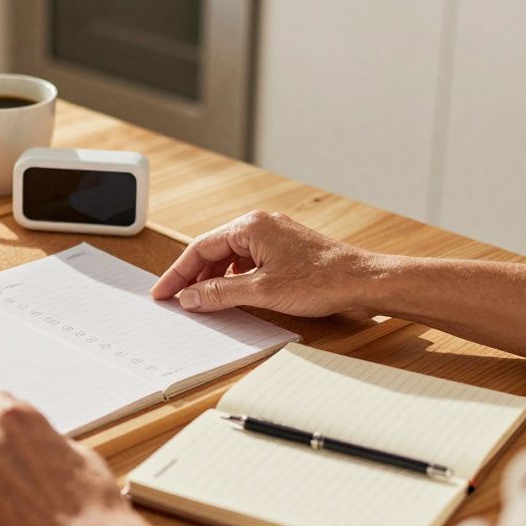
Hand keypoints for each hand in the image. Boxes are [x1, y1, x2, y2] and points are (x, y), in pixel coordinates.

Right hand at [150, 210, 380, 316]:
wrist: (363, 281)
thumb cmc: (321, 280)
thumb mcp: (262, 291)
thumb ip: (221, 293)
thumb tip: (190, 297)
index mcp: (250, 226)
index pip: (200, 247)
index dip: (178, 273)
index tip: (163, 292)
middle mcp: (260, 225)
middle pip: (213, 249)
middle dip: (194, 275)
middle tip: (177, 299)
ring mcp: (274, 235)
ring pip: (231, 255)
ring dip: (214, 278)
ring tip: (202, 301)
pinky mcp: (285, 248)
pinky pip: (248, 260)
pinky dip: (234, 277)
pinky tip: (232, 294)